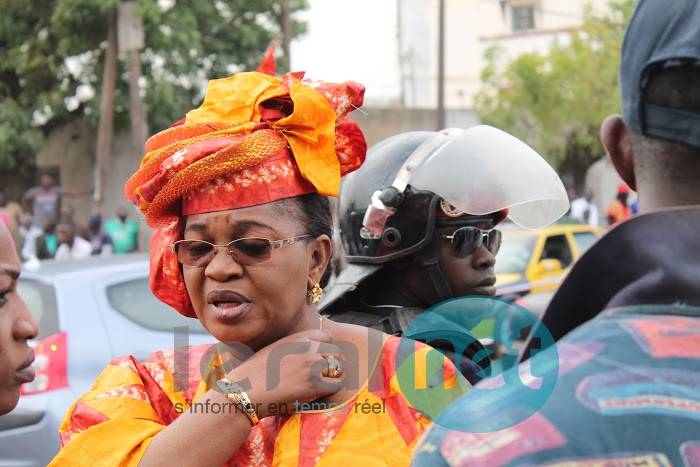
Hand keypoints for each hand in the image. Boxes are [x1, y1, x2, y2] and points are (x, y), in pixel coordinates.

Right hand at [223, 330, 343, 417]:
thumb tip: (308, 351)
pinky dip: (331, 389)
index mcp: (298, 338)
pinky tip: (321, 393)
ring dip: (333, 376)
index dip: (326, 348)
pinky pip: (336, 384)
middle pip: (336, 351)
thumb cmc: (254, 374)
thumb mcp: (274, 349)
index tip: (323, 357)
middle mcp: (307, 348)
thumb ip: (294, 347)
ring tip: (323, 384)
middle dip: (333, 362)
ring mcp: (312, 364)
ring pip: (338, 368)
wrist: (244, 391)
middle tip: (326, 374)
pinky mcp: (313, 383)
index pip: (327, 336)